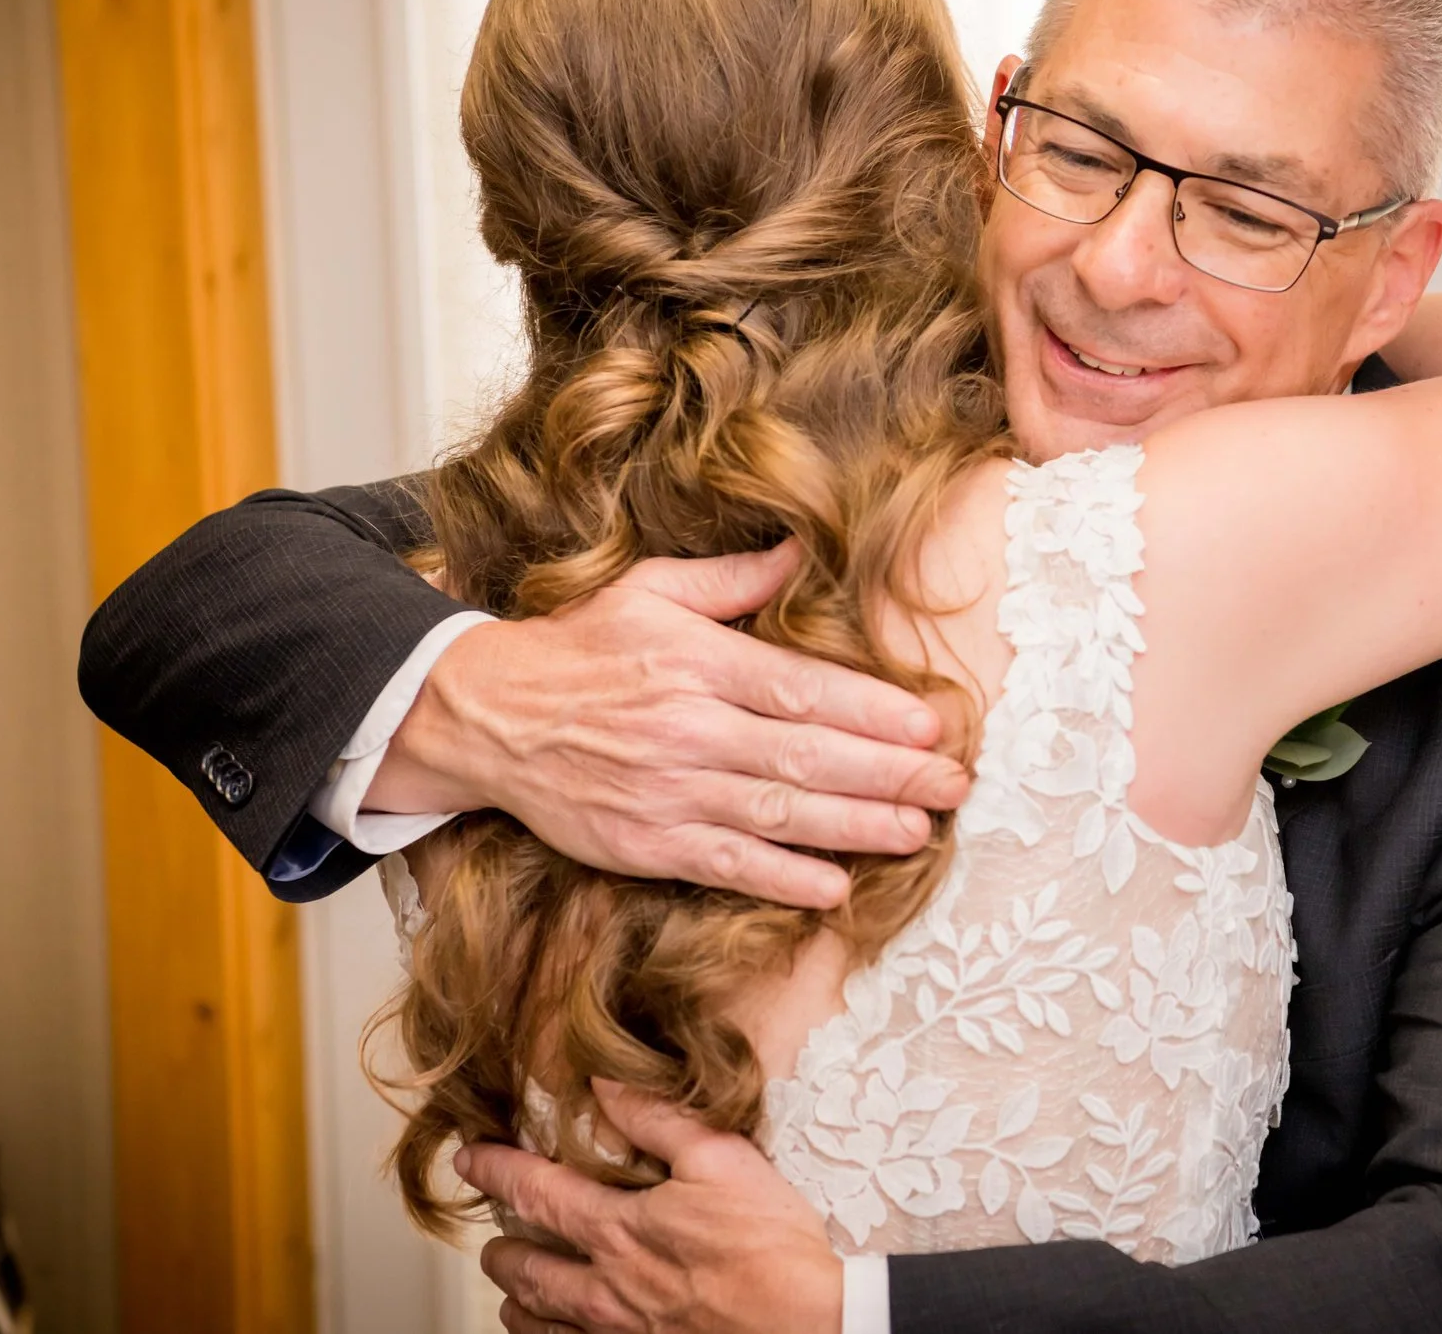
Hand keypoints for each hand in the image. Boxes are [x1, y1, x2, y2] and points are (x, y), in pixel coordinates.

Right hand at [366, 540, 968, 906]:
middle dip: (890, 772)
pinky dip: (783, 880)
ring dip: (856, 826)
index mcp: (697, 662)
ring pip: (780, 813)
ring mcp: (669, 791)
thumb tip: (801, 553)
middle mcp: (689, 729)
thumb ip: (731, 580)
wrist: (486, 716)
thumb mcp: (649, 590)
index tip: (932, 724)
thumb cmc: (577, 650)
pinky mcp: (646, 842)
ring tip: (919, 831)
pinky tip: (835, 888)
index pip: (803, 689)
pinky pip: (727, 864)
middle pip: (807, 754)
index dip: (873, 711)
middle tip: (955, 783)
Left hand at [466, 1079, 842, 1333]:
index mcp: (620, 1229)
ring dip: (519, 1304)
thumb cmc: (772, 1249)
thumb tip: (605, 1082)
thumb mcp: (722, 1160)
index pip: (534, 1193)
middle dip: (499, 1251)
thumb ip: (658, 1119)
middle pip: (524, 1270)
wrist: (807, 1328)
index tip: (469, 1157)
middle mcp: (606, 1288)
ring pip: (540, 1324)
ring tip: (515, 1292)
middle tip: (492, 1239)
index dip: (493, 1170)